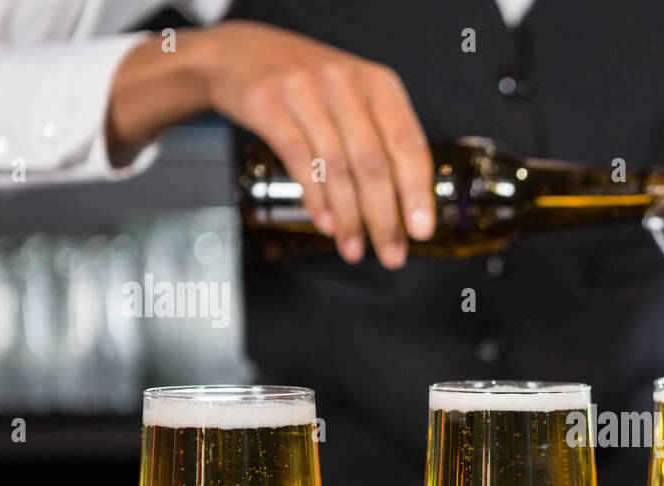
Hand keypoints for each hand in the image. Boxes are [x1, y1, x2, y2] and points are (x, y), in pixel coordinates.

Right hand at [108, 23, 433, 267]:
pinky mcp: (269, 105)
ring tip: (355, 250)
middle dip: (384, 218)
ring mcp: (305, 91)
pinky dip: (317, 200)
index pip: (408, 144)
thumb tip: (403, 208)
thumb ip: (381, 141)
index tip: (421, 231)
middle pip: (374, 163)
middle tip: (391, 254)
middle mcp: (345, 83)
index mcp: (379, 83)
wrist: (242, 53)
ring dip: (350, 219)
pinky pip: (300, 162)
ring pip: (337, 168)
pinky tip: (327, 225)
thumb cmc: (310, 86)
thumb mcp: (355, 98)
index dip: (417, 192)